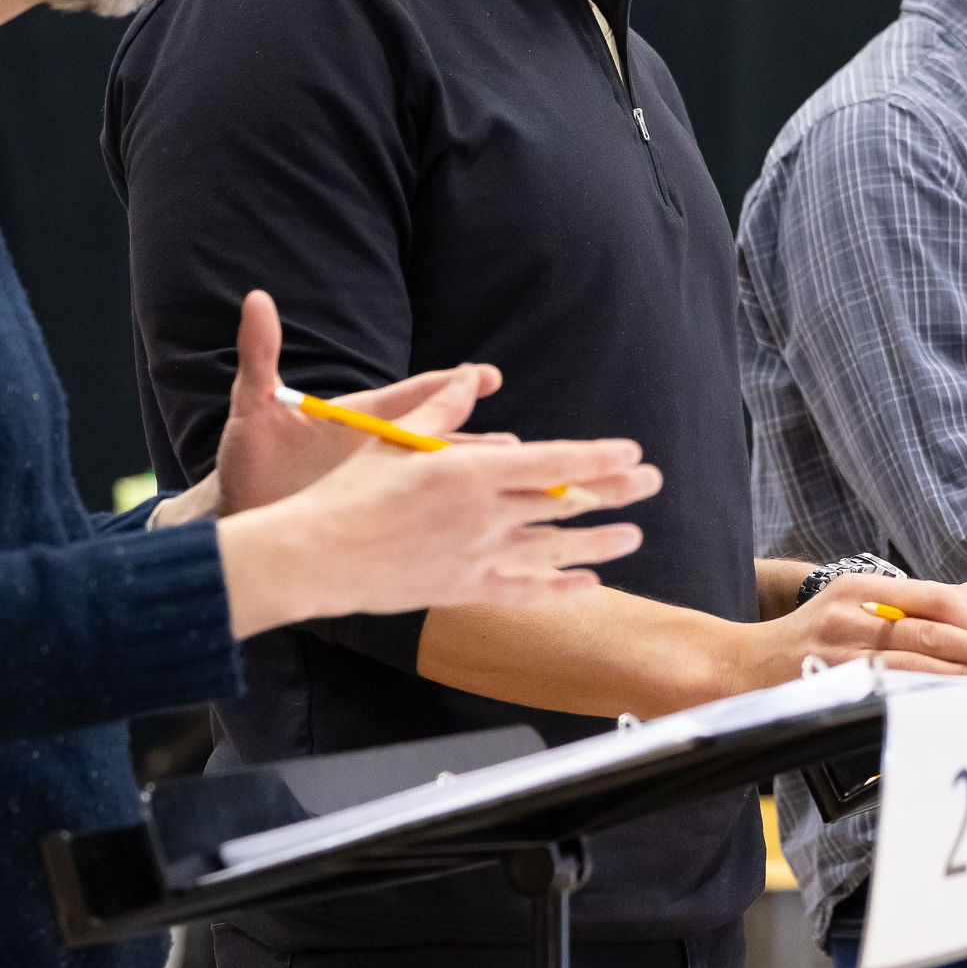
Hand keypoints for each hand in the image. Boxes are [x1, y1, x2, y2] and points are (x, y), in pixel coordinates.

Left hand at [204, 291, 506, 518]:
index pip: (413, 395)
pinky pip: (416, 514)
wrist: (239, 509)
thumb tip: (256, 299)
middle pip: (437, 440)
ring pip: (435, 481)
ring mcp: (379, 484)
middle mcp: (377, 447)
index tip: (485, 375)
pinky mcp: (374, 515)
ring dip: (471, 482)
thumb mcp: (253, 405)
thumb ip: (260, 353)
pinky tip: (471, 533)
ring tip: (507, 487)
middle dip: (475, 443)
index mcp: (359, 415)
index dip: (450, 385)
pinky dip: (445, 517)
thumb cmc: (248, 457)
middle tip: (513, 445)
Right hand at [218, 429, 662, 635]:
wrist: (313, 557)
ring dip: (599, 542)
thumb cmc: (347, 493)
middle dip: (614, 491)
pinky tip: (590, 586)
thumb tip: (474, 376)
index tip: (630, 452)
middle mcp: (481, 515)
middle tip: (652, 482)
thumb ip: (441, 409)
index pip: (552, 463)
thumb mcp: (394, 440)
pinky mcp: (462, 588)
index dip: (597, 458)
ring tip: (635, 536)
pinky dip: (559, 590)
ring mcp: (475, 556)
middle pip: (563, 502)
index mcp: (467, 472)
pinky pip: (523, 591)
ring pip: (552, 549)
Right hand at [743, 573, 966, 693]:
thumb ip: (905, 604)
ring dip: (961, 676)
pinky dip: (924, 699)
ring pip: (913, 666)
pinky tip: (951, 704)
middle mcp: (848, 616)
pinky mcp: (832, 689)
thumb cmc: (806, 638)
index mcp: (857, 589)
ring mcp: (838, 655)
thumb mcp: (849, 605)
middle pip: (928, 631)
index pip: (929, 596)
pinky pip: (888, 695)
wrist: (739, 666)